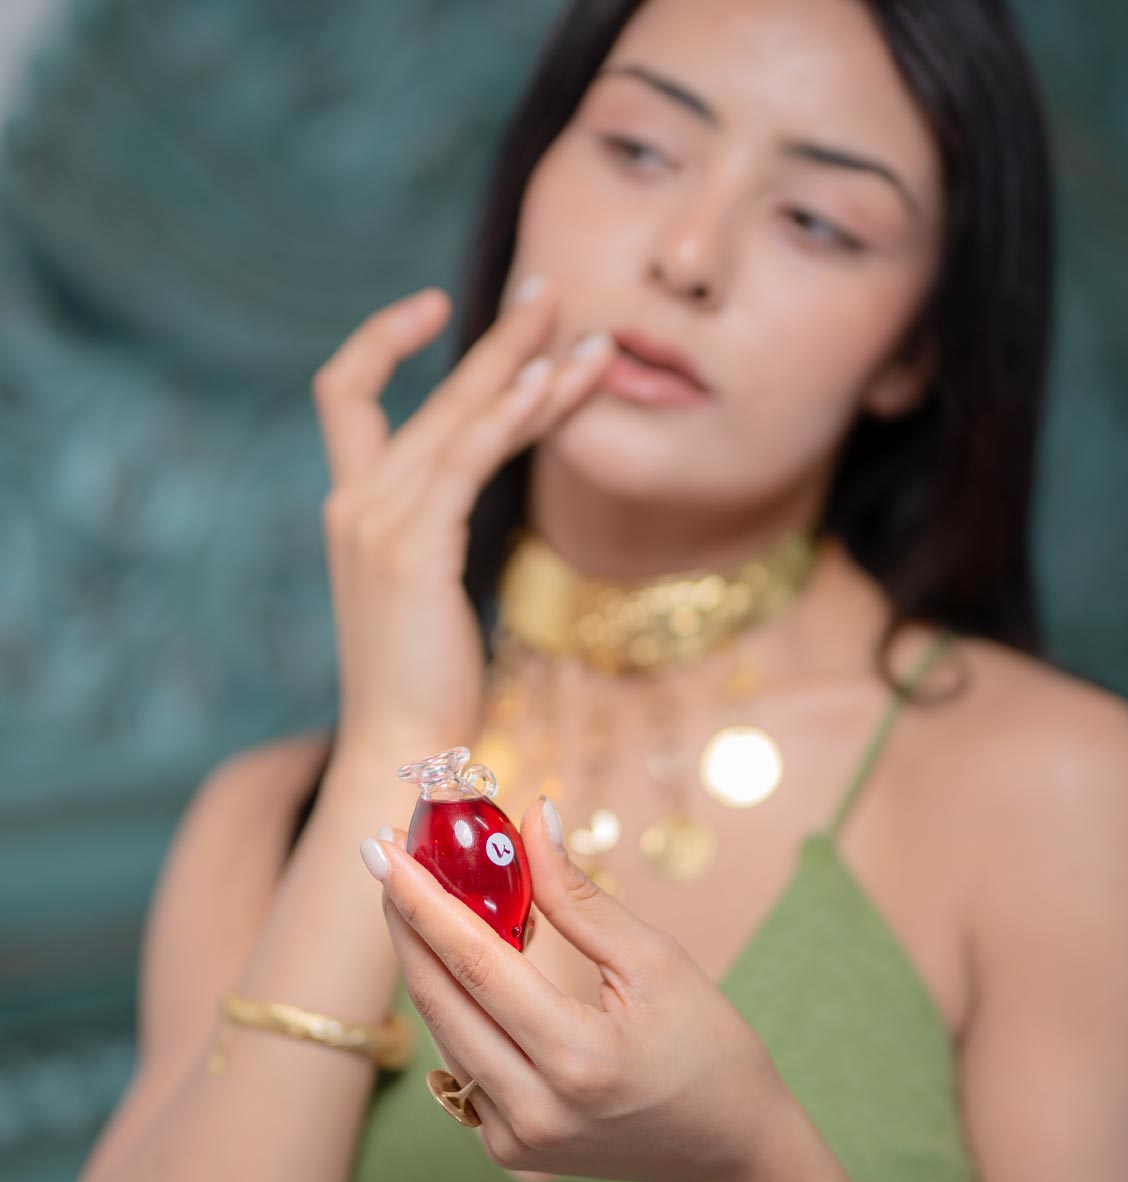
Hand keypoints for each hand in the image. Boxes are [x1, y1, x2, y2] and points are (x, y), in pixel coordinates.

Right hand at [311, 276, 616, 763]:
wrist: (401, 750)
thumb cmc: (423, 676)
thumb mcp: (425, 584)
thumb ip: (437, 525)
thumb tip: (480, 486)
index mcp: (354, 508)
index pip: (344, 396)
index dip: (381, 341)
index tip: (438, 305)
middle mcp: (355, 502)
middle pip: (428, 394)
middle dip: (497, 339)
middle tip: (551, 290)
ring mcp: (376, 522)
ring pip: (458, 416)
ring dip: (524, 365)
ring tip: (588, 334)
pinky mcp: (412, 547)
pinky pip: (469, 460)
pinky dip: (511, 417)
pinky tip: (554, 386)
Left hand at [359, 799, 805, 1181]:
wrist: (727, 1145)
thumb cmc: (707, 1047)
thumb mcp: (655, 959)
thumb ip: (580, 896)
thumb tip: (535, 820)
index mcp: (579, 1059)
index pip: (476, 964)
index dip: (424, 901)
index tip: (383, 851)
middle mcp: (534, 1109)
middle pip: (441, 998)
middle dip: (406, 921)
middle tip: (386, 859)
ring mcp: (515, 1138)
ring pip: (444, 1029)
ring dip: (425, 957)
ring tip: (418, 893)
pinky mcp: (509, 1147)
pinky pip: (462, 1060)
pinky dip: (455, 1002)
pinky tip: (457, 956)